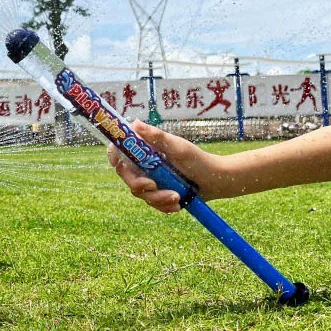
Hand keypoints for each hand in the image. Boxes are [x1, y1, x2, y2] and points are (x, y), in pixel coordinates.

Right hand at [107, 120, 227, 212]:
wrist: (216, 182)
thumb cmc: (199, 160)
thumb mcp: (178, 148)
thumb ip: (156, 137)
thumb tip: (135, 124)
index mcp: (145, 149)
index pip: (119, 151)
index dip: (114, 158)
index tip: (122, 166)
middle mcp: (144, 164)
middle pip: (127, 176)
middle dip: (140, 185)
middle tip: (154, 186)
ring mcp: (150, 179)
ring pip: (140, 193)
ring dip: (157, 198)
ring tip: (177, 197)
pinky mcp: (158, 193)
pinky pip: (152, 204)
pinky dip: (164, 206)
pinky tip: (178, 204)